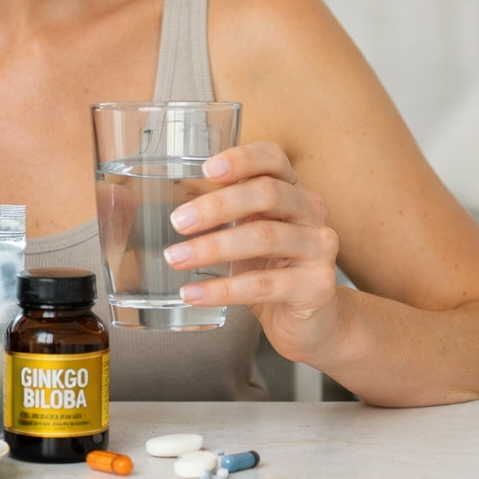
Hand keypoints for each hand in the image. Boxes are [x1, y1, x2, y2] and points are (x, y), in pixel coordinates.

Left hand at [163, 141, 342, 361]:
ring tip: (175, 258)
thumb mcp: (248, 230)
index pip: (273, 158)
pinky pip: (263, 284)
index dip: (241, 159)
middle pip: (267, 193)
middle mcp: (312, 211)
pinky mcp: (317, 286)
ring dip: (213, 247)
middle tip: (178, 221)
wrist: (310, 320)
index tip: (206, 171)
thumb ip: (221, 211)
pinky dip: (222, 289)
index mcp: (292, 188)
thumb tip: (159, 205)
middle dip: (217, 206)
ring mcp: (320, 248)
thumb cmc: (271, 267)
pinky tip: (192, 293)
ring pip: (263, 238)